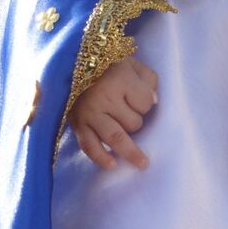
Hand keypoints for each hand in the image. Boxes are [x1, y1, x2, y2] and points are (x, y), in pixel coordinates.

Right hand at [69, 57, 158, 171]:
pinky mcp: (77, 124)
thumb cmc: (109, 65)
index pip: (146, 102)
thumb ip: (149, 79)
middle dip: (137, 120)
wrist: (73, 64)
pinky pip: (89, 146)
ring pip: (115, 137)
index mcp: (120, 78)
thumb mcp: (133, 64)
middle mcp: (104, 97)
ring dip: (130, 152)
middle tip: (130, 110)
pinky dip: (100, 157)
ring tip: (143, 163)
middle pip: (133, 122)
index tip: (141, 96)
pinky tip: (112, 164)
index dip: (147, 102)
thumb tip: (154, 102)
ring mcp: (90, 113)